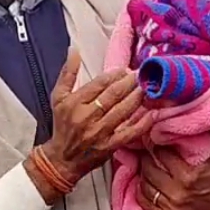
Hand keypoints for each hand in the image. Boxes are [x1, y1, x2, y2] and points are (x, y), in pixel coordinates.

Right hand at [33, 51, 153, 200]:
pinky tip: (151, 114)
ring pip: (122, 111)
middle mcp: (86, 117)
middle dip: (129, 83)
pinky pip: (129, 133)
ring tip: (146, 88)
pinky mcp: (109, 146)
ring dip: (136, 98)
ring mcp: (99, 132)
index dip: (115, 75)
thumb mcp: (58, 97)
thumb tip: (74, 49)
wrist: (62, 159)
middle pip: (113, 96)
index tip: (124, 70)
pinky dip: (141, 124)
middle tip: (140, 75)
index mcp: (74, 103)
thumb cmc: (62, 126)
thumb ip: (67, 73)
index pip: (99, 84)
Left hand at [137, 135, 209, 209]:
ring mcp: (173, 208)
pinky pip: (144, 201)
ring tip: (151, 165)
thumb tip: (185, 114)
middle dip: (148, 157)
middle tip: (152, 151)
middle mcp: (179, 193)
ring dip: (145, 173)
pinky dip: (144, 190)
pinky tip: (150, 182)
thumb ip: (203, 133)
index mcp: (190, 175)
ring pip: (144, 184)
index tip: (157, 138)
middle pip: (149, 168)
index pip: (161, 153)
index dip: (158, 143)